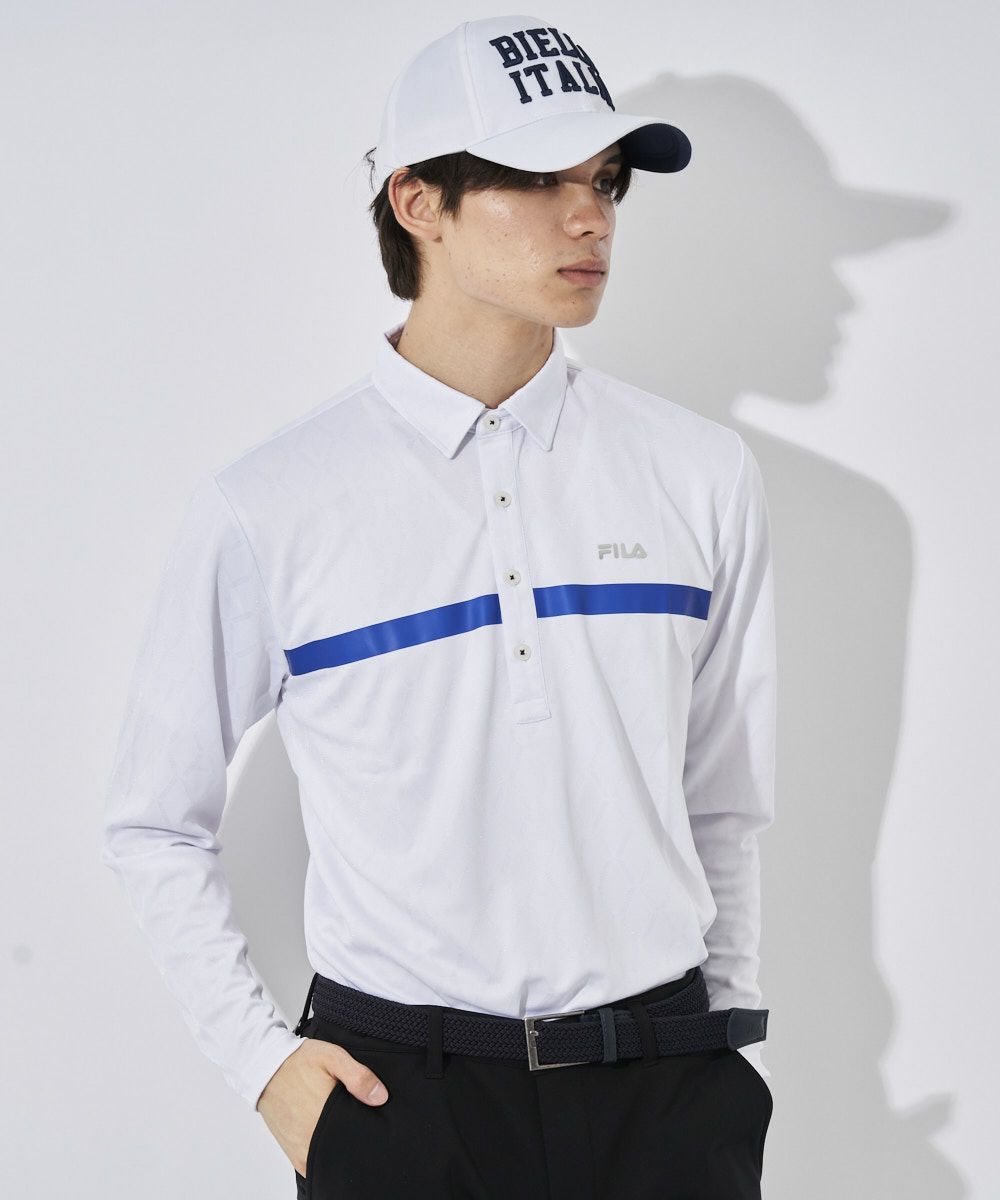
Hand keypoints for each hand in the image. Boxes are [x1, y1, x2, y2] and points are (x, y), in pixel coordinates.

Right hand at [256, 1038, 389, 1176]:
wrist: (265, 1068)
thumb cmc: (299, 1061)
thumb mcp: (333, 1057)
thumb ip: (358, 1077)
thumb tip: (381, 1097)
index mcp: (324, 1118)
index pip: (356, 1138)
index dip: (368, 1130)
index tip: (373, 1121)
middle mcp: (312, 1140)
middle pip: (344, 1150)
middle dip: (355, 1139)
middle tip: (358, 1121)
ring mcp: (302, 1150)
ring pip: (331, 1159)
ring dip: (339, 1148)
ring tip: (344, 1127)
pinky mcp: (294, 1153)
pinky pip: (315, 1165)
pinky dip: (325, 1155)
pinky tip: (332, 1138)